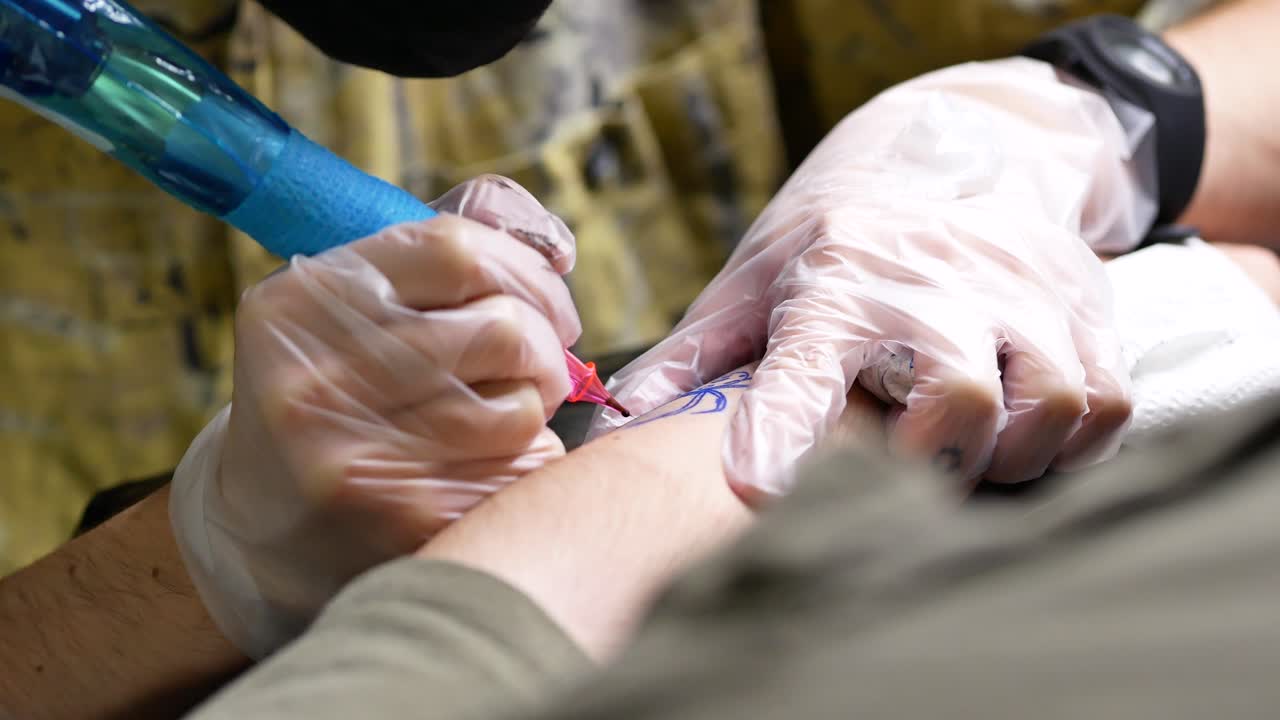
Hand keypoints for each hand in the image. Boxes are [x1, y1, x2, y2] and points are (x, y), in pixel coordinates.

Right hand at [171, 175, 578, 656]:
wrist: (267, 526)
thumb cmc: (338, 393)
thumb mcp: (350, 306)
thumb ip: (443, 255)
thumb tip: (555, 247)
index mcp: (302, 303)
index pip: (457, 250)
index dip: (528, 272)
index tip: (546, 301)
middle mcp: (315, 380)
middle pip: (505, 329)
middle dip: (544, 346)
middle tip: (536, 367)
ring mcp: (356, 460)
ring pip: (523, 407)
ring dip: (536, 408)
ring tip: (503, 416)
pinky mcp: (404, 523)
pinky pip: (522, 473)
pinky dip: (527, 464)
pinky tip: (484, 468)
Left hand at [591, 59, 1154, 500]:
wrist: (956, 147)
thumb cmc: (836, 237)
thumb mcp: (756, 279)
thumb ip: (696, 355)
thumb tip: (618, 421)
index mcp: (836, 283)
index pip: (807, 366)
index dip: (784, 431)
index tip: (756, 486)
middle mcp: (934, 283)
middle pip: (956, 402)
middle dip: (931, 460)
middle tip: (907, 465)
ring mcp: (1021, 292)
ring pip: (1047, 406)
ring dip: (1006, 455)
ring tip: (965, 448)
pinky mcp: (1084, 305)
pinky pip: (1105, 403)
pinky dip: (1070, 440)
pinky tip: (1021, 431)